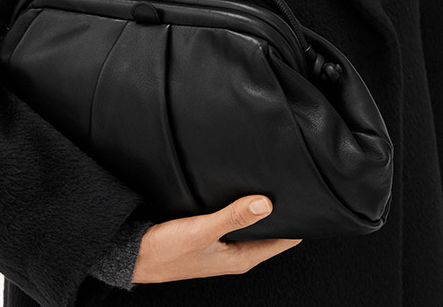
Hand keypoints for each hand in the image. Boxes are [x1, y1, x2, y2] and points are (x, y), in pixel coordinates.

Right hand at [131, 195, 300, 283]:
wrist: (133, 255)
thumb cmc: (165, 251)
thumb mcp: (202, 231)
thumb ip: (233, 217)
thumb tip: (266, 203)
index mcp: (240, 258)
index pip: (282, 241)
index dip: (297, 222)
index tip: (309, 201)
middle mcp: (235, 254)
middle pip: (268, 232)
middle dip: (281, 212)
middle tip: (292, 185)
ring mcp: (222, 247)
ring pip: (251, 226)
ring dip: (259, 209)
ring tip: (270, 183)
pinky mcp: (208, 237)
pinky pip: (234, 221)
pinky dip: (240, 207)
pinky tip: (238, 191)